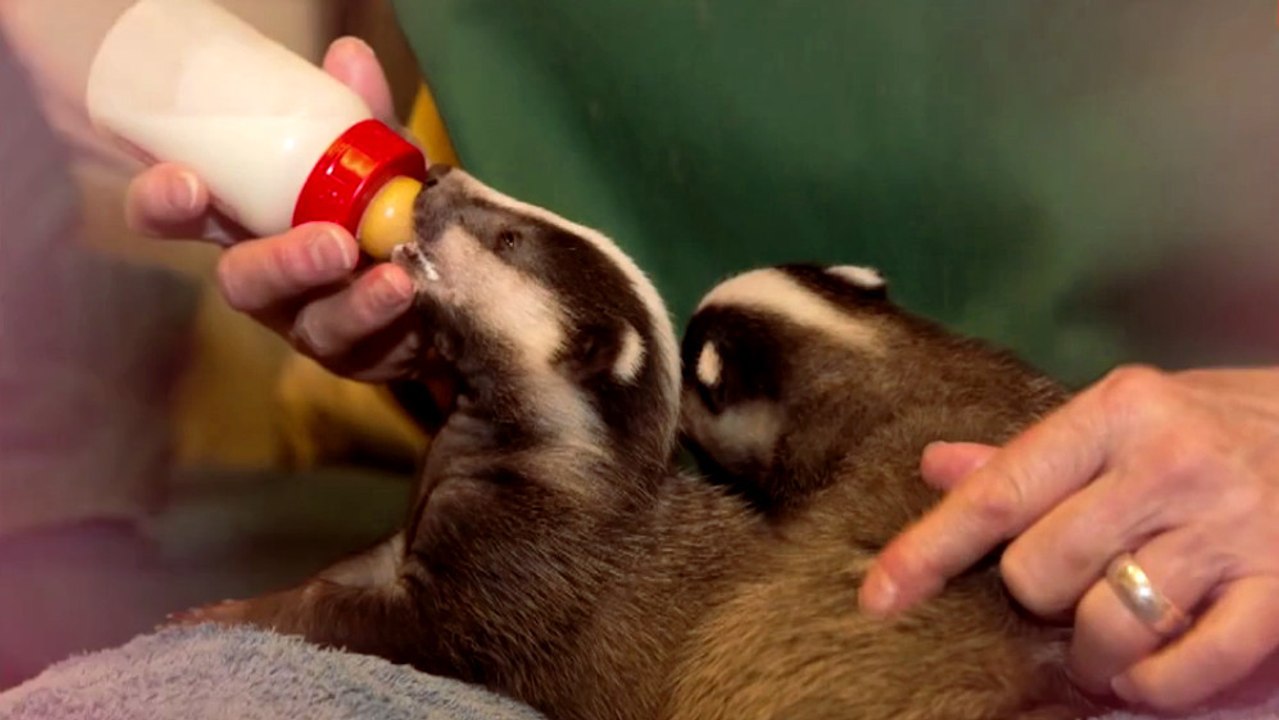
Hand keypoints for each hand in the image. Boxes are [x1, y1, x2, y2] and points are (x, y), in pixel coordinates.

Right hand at [124, 37, 422, 382]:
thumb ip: (362, 118)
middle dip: (276, 262)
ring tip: (388, 275)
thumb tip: (349, 56)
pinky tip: (406, 287)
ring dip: (352, 300)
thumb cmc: (379, 215)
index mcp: (245, 222)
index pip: (179, 216)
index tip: (184, 181)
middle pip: (240, 281)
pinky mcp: (353, 354)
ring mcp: (308, 323)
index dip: (163, 203)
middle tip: (328, 241)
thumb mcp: (374, 163)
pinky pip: (361, 341)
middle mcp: (267, 278)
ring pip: (308, 321)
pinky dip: (383, 311)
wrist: (440, 282)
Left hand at [858, 365, 1278, 711]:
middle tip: (1067, 593)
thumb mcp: (1124, 419)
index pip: (998, 494)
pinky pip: (1190, 664)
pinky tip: (1153, 674)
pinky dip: (1158, 689)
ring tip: (1106, 642)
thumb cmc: (1214, 426)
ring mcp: (1228, 527)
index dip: (930, 551)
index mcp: (1117, 412)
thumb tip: (936, 468)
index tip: (880, 596)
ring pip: (1107, 623)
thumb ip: (1030, 454)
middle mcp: (1169, 464)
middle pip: (1041, 570)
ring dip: (1092, 653)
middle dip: (1036, 601)